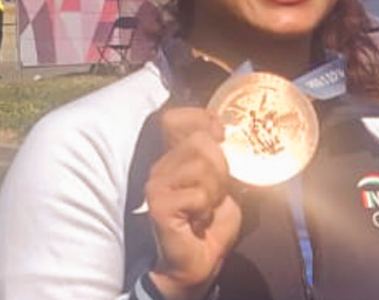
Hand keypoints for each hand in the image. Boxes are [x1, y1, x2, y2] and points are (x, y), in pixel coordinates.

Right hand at [145, 107, 241, 299]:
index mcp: (174, 158)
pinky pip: (197, 193)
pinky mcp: (159, 204)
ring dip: (215, 190)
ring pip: (201, 166)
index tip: (220, 132)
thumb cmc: (211, 223)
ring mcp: (156, 184)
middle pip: (200, 141)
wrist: (200, 260)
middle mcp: (160, 167)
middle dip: (221, 167)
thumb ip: (218, 158)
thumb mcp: (222, 183)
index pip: (176, 119)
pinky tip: (198, 220)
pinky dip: (206, 208)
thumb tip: (222, 131)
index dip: (202, 118)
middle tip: (215, 193)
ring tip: (206, 208)